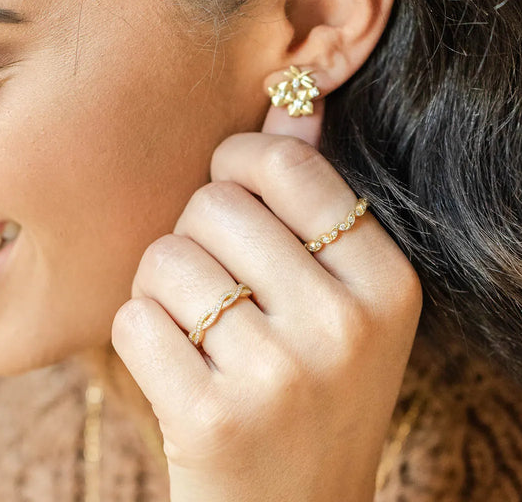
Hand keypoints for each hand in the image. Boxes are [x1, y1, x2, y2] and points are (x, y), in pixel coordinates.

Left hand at [111, 96, 422, 501]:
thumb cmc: (313, 388)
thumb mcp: (342, 295)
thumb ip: (314, 194)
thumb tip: (296, 102)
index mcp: (386, 282)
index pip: (284, 165)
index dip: (237, 164)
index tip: (231, 190)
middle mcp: (344, 324)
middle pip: (213, 205)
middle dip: (197, 235)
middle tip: (219, 283)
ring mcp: (281, 374)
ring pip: (165, 257)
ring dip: (164, 286)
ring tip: (201, 329)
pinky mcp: (213, 418)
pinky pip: (135, 318)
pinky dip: (143, 332)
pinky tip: (179, 367)